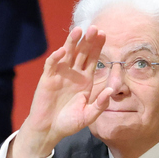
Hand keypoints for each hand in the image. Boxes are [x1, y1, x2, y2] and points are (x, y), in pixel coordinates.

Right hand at [11, 26, 113, 157]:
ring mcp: (60, 75)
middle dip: (87, 41)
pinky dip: (56, 57)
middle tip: (94, 28)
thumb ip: (100, 104)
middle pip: (81, 53)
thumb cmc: (69, 122)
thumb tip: (111, 90)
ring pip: (67, 54)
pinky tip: (63, 51)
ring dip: (72, 42)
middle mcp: (74, 74)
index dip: (97, 46)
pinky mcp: (47, 79)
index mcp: (85, 80)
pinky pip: (52, 65)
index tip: (104, 34)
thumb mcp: (88, 115)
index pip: (93, 59)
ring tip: (78, 30)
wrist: (49, 129)